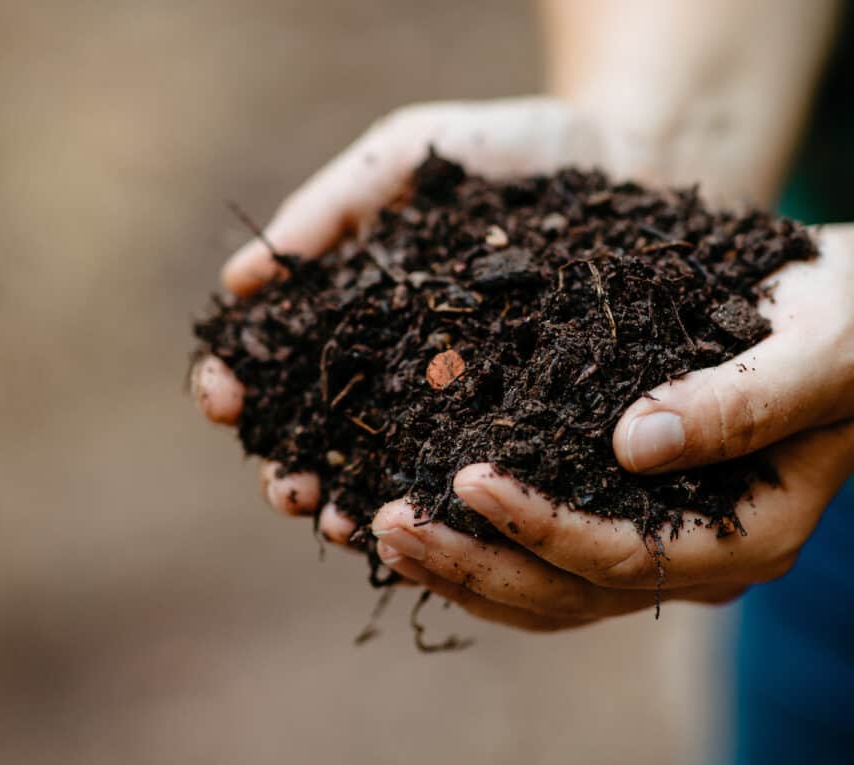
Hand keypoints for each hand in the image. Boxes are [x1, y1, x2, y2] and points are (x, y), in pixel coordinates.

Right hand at [193, 96, 622, 529]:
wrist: (629, 157)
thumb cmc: (509, 151)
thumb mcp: (410, 158)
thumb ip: (331, 208)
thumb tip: (236, 286)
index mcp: (358, 312)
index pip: (281, 362)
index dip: (242, 385)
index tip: (224, 400)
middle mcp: (401, 369)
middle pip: (326, 436)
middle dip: (292, 470)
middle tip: (286, 491)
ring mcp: (464, 401)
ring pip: (395, 471)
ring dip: (358, 506)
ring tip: (341, 526)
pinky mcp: (532, 422)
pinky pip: (484, 472)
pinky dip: (449, 506)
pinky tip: (429, 525)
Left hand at [370, 230, 853, 630]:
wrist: (848, 312)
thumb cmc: (842, 317)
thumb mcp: (822, 345)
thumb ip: (747, 400)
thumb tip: (636, 443)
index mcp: (755, 535)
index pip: (632, 559)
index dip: (545, 528)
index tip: (467, 477)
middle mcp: (702, 559)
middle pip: (572, 594)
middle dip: (475, 564)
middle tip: (382, 518)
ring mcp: (664, 544)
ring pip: (547, 591)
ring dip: (459, 568)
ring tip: (371, 526)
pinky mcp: (629, 513)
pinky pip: (543, 552)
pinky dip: (474, 541)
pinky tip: (407, 503)